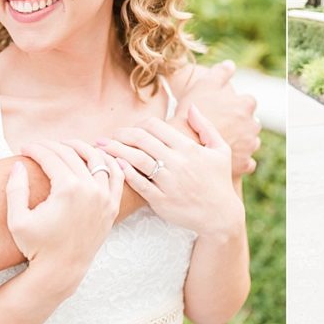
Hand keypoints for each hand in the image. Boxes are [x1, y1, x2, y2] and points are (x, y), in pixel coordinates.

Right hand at [6, 140, 123, 291]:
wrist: (61, 270)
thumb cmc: (36, 247)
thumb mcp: (17, 220)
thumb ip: (15, 189)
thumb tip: (18, 165)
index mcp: (68, 189)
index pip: (51, 157)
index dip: (35, 149)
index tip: (24, 148)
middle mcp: (91, 189)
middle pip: (72, 155)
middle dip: (53, 146)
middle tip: (40, 146)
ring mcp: (105, 197)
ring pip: (97, 160)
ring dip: (82, 149)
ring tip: (67, 146)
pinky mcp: (112, 206)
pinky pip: (117, 177)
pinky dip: (110, 163)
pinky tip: (101, 156)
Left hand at [97, 106, 242, 239]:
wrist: (220, 216)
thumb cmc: (219, 181)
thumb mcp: (221, 150)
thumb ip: (205, 127)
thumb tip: (191, 107)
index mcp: (189, 148)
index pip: (156, 126)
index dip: (139, 124)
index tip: (131, 129)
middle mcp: (178, 163)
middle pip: (142, 140)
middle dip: (121, 134)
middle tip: (110, 135)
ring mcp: (168, 182)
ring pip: (137, 159)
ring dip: (116, 150)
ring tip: (102, 147)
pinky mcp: (161, 201)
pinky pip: (139, 183)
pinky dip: (125, 173)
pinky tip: (115, 165)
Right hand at [174, 61, 259, 175]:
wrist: (184, 143)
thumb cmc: (192, 112)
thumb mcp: (204, 85)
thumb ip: (220, 73)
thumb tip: (230, 64)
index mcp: (245, 105)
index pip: (247, 102)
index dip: (234, 105)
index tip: (223, 110)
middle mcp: (253, 125)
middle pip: (250, 123)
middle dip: (240, 125)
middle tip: (221, 127)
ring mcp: (250, 146)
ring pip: (250, 143)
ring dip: (241, 142)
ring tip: (222, 143)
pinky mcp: (244, 164)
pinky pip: (247, 163)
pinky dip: (240, 161)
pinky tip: (226, 160)